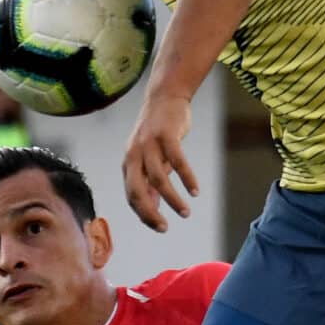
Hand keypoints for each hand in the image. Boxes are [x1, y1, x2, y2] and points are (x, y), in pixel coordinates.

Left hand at [123, 89, 197, 232]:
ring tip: (186, 212)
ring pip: (158, 180)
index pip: (131, 196)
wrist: (165, 97)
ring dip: (172, 199)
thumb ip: (149, 180)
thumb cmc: (158, 131)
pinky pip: (177, 162)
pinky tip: (195, 191)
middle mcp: (134, 155)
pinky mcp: (166, 136)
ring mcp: (149, 145)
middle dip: (150, 213)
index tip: (160, 227)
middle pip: (137, 191)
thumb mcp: (150, 157)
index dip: (144, 214)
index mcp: (129, 163)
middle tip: (165, 227)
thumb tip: (153, 206)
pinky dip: (187, 178)